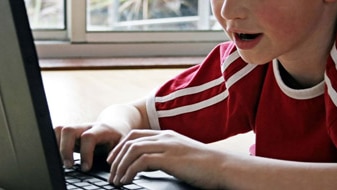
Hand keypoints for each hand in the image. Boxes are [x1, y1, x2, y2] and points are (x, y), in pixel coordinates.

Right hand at [54, 123, 121, 170]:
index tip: (86, 168)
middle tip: (69, 166)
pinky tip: (60, 157)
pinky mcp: (70, 133)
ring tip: (62, 162)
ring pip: (59, 130)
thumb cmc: (118, 137)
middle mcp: (86, 126)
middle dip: (65, 149)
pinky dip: (54, 145)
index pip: (88, 137)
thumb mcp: (123, 144)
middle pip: (69, 130)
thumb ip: (117, 153)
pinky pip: (56, 133)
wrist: (115, 124)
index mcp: (101, 129)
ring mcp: (77, 128)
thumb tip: (109, 166)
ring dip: (56, 146)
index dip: (85, 153)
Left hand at [107, 129, 226, 188]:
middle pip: (130, 140)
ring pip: (132, 150)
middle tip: (111, 171)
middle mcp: (164, 137)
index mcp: (167, 135)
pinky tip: (127, 180)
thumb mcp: (181, 155)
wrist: (223, 167)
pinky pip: (140, 161)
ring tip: (116, 179)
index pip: (136, 135)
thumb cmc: (205, 165)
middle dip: (116, 155)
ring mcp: (167, 146)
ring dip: (120, 165)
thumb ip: (165, 156)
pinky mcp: (169, 158)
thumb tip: (150, 164)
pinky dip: (129, 171)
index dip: (122, 146)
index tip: (115, 160)